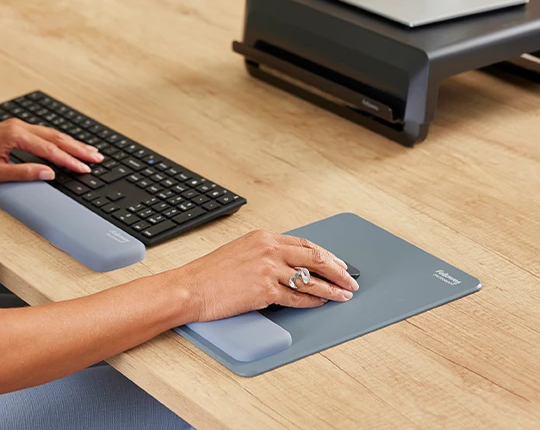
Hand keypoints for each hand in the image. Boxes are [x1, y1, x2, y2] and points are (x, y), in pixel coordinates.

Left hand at [0, 119, 102, 183]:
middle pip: (56, 138)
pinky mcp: (14, 129)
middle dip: (78, 149)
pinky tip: (66, 145)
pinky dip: (58, 140)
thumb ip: (25, 172)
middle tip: (97, 157)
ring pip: (51, 134)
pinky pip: (43, 133)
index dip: (70, 161)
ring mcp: (17, 126)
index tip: (85, 168)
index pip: (50, 150)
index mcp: (16, 136)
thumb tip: (50, 173)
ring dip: (71, 143)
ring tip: (89, 151)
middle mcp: (19, 127)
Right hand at [174, 230, 359, 322]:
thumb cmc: (209, 273)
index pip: (304, 244)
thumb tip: (288, 265)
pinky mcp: (265, 291)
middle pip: (315, 258)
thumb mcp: (240, 251)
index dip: (326, 255)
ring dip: (331, 288)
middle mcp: (269, 250)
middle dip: (337, 270)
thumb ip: (264, 254)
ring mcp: (268, 270)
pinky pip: (297, 297)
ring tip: (343, 295)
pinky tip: (320, 303)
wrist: (191, 287)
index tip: (337, 263)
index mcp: (263, 237)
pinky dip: (312, 301)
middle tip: (349, 279)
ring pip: (311, 279)